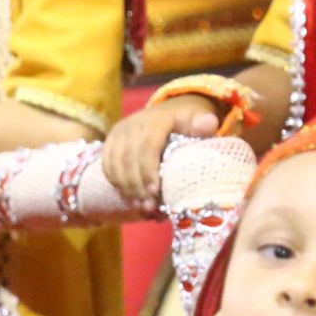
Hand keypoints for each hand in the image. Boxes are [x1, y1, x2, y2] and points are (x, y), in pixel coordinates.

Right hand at [101, 95, 220, 209]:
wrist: (170, 110)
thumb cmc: (188, 121)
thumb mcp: (199, 119)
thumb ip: (203, 124)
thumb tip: (208, 124)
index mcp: (155, 119)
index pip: (147, 147)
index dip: (148, 171)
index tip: (156, 192)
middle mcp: (133, 124)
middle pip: (128, 159)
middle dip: (137, 185)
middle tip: (149, 206)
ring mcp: (119, 132)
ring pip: (115, 164)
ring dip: (126, 188)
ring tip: (140, 205)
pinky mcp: (111, 141)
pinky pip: (107, 165)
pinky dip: (116, 183)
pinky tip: (129, 197)